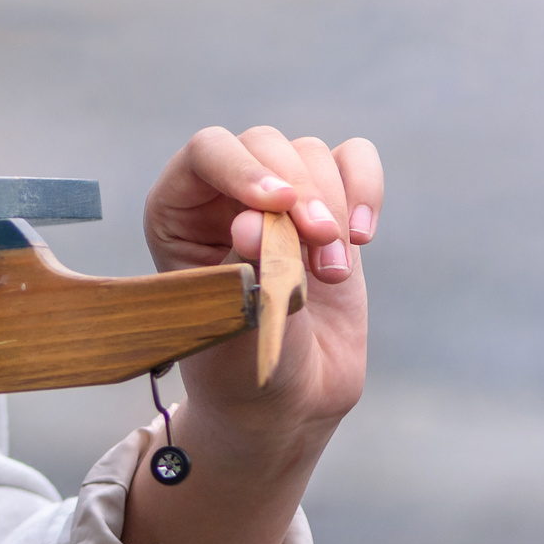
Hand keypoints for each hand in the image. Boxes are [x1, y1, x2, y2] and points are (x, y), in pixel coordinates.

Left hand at [144, 126, 383, 443]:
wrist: (285, 400)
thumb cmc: (241, 362)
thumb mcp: (232, 320)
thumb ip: (244, 266)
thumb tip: (252, 222)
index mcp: (178, 209)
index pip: (207, 152)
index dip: (243, 167)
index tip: (277, 205)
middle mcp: (224, 192)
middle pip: (264, 144)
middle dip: (300, 190)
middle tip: (320, 244)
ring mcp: (279, 197)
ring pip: (310, 154)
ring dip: (333, 209)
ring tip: (330, 273)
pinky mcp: (329, 208)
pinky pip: (354, 162)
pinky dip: (366, 187)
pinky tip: (363, 236)